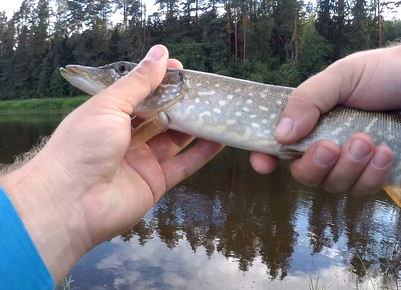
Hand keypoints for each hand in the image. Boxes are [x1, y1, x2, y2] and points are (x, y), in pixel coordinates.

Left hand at [0, 45, 223, 283]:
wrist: (71, 202)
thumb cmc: (83, 145)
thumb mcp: (110, 105)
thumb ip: (139, 82)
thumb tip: (161, 53)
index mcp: (111, 115)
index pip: (141, 93)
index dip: (160, 81)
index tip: (182, 69)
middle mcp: (128, 136)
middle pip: (161, 116)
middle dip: (182, 102)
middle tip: (206, 90)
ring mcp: (143, 160)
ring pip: (176, 139)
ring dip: (196, 125)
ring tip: (218, 110)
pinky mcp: (157, 182)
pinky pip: (184, 164)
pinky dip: (202, 153)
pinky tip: (220, 139)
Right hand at [250, 32, 400, 195]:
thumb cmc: (381, 74)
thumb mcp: (341, 77)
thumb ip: (308, 100)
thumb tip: (280, 134)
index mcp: (309, 121)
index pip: (277, 146)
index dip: (265, 157)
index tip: (265, 163)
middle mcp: (325, 146)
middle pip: (304, 174)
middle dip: (316, 164)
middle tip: (333, 145)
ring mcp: (349, 164)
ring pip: (334, 184)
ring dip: (349, 167)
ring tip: (369, 141)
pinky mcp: (374, 176)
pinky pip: (363, 188)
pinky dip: (373, 173)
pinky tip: (386, 153)